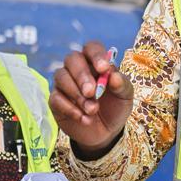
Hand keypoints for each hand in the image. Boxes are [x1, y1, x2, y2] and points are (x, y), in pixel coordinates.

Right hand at [49, 41, 133, 156]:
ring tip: (92, 110)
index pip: (92, 48)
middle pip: (72, 59)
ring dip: (77, 95)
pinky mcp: (56, 100)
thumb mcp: (125, 97)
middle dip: (82, 75)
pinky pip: (56, 98)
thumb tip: (114, 75)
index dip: (96, 55)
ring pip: (61, 77)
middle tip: (91, 92)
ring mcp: (64, 83)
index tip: (103, 68)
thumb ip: (122, 85)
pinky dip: (70, 109)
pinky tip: (84, 119)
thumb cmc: (115, 108)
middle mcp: (77, 68)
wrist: (106, 132)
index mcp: (96, 62)